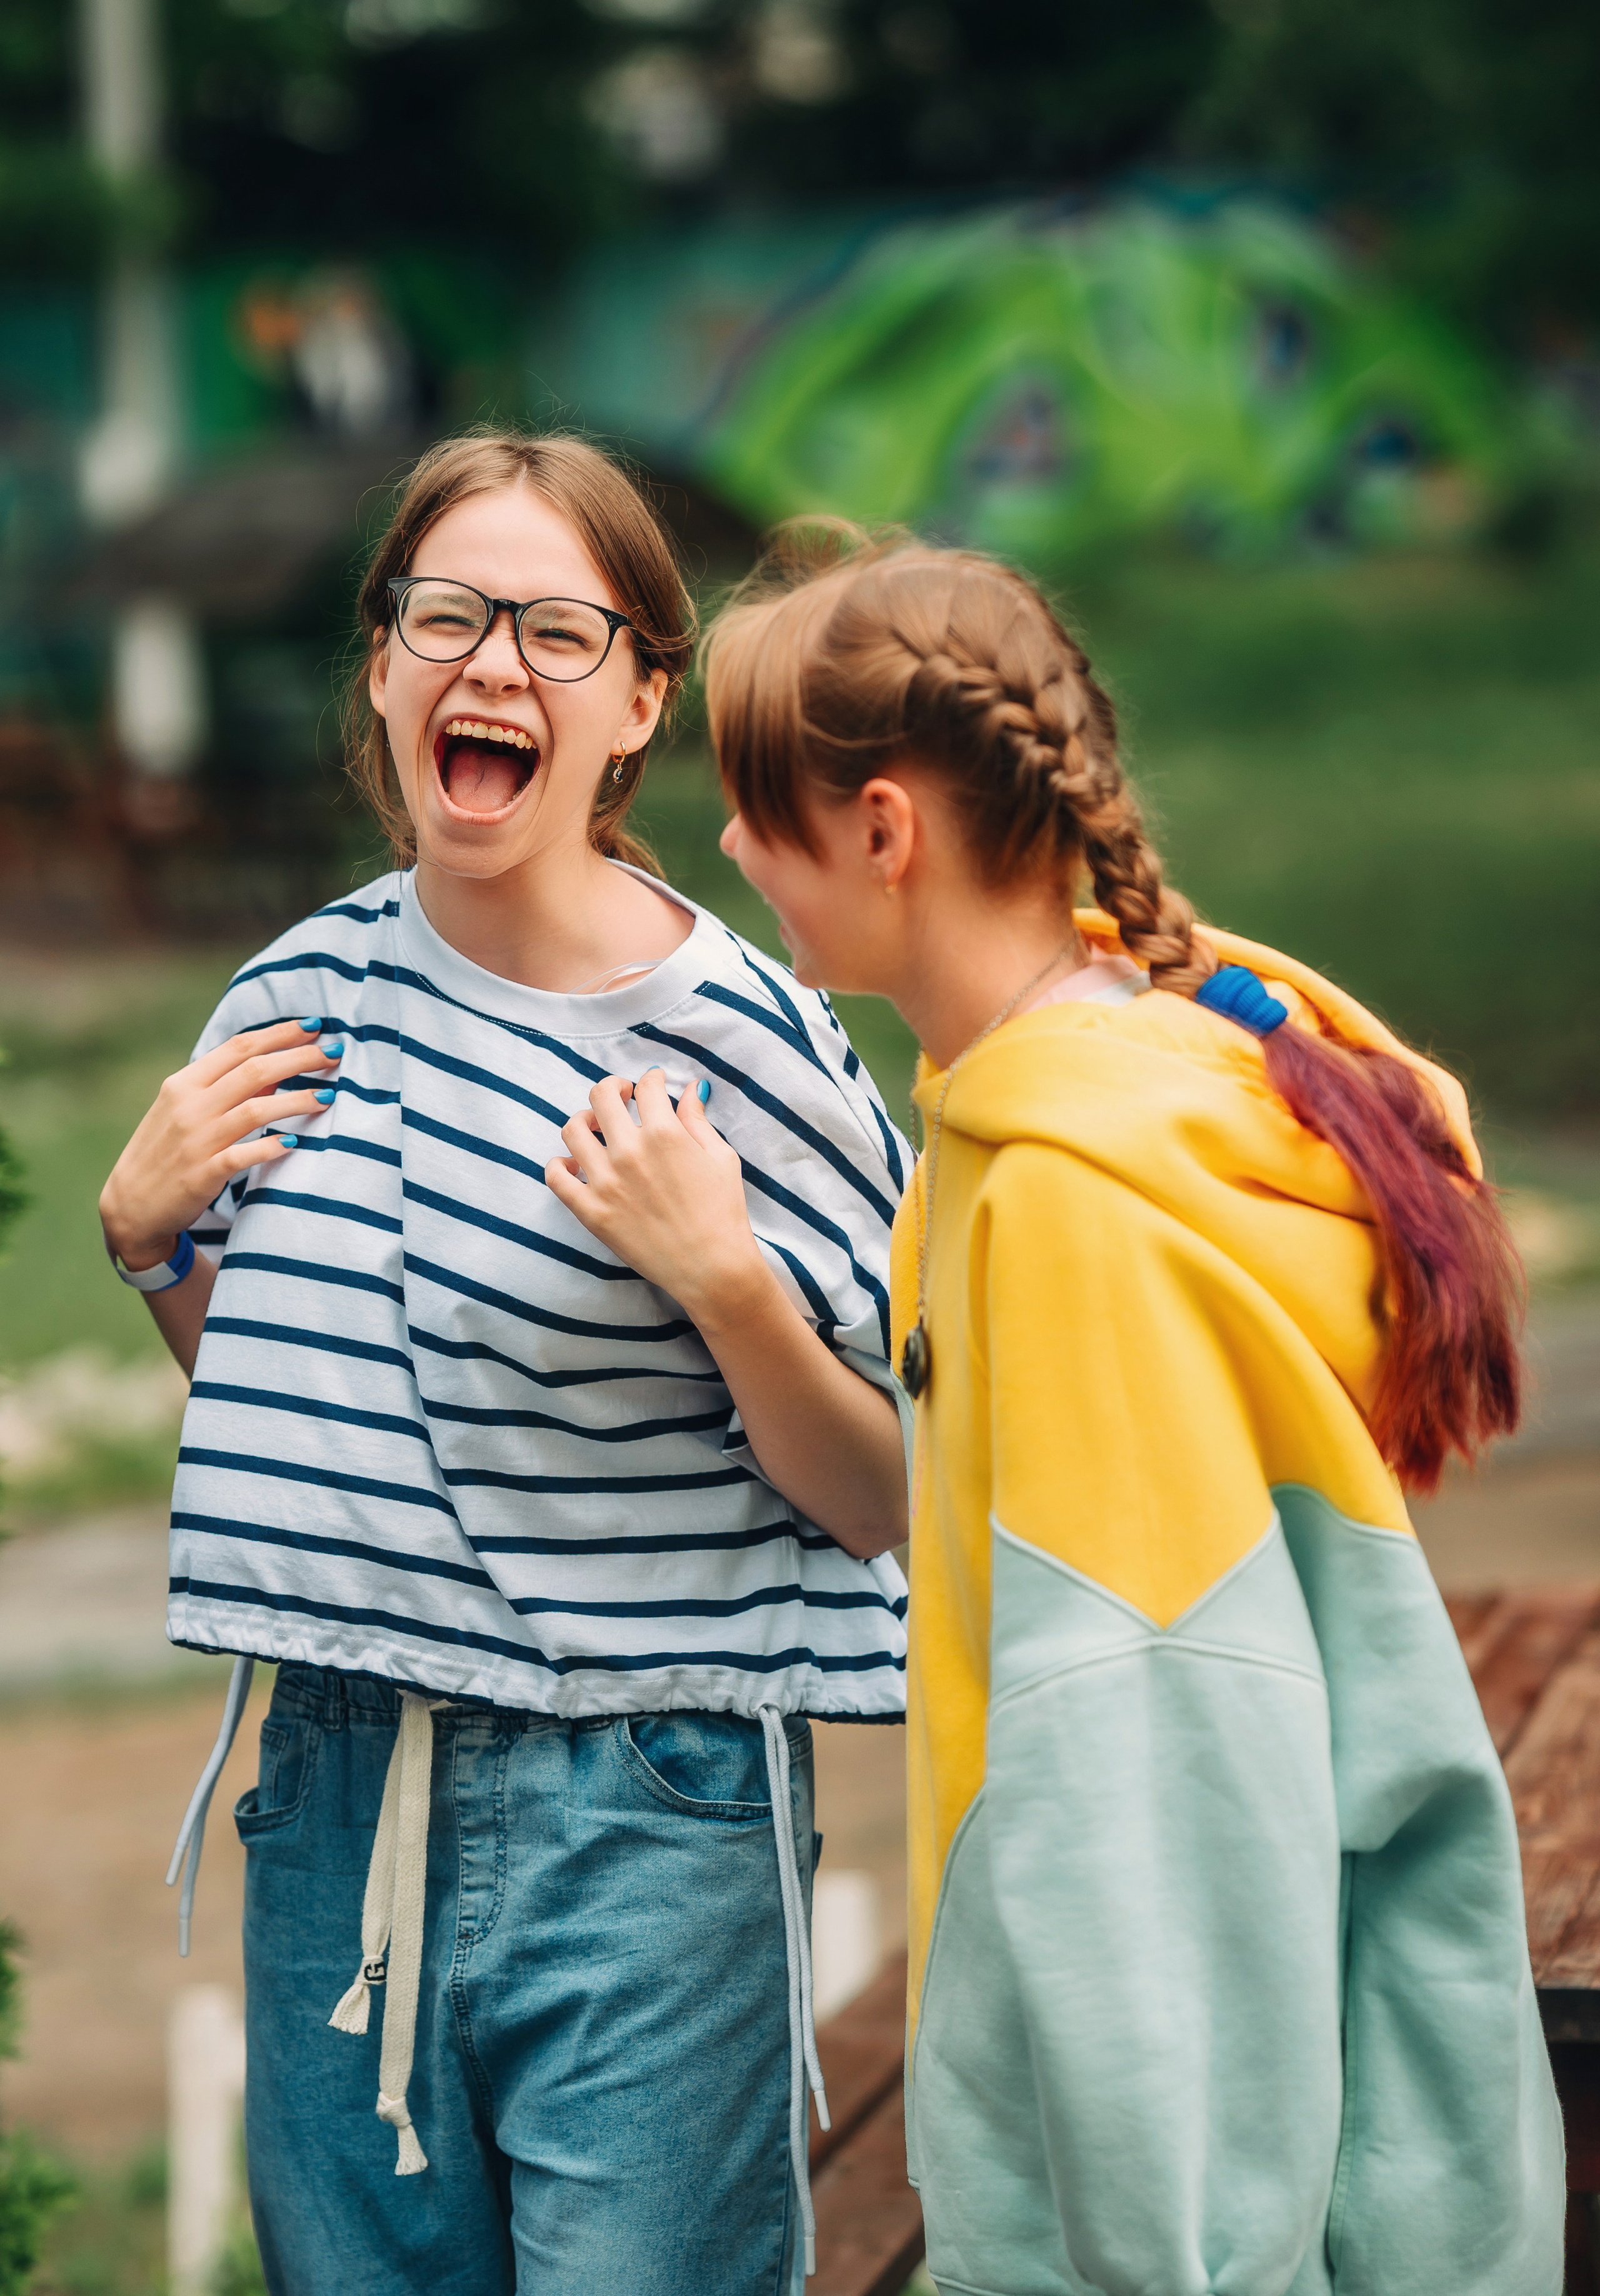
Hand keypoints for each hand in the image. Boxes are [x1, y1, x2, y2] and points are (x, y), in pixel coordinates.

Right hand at [100, 1017, 341, 1270]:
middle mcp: (190, 1106)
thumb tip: (274, 1071)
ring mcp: (196, 1140)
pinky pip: (243, 1155)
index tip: (314, 1025)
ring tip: (328, 1096)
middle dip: (299, 1057)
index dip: (279, 1034)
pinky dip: (270, 1146)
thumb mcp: (185, 1111)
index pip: (239, 1047)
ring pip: (255, 1109)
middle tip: (334, 1053)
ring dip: (296, 1100)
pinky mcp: (202, 1175)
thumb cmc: (165, 1151)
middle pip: (254, 1071)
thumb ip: (224, 1089)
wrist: (131, 1205)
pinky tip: (294, 1142)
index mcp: (184, 1083)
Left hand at [545, 1069, 765, 1323]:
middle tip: (622, 1097)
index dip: (650, 1079)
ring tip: (597, 1128)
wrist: (712, 1268)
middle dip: (613, 1089)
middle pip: (601, 1097)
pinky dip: (559, 1165)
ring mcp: (605, 1182)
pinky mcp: (591, 1212)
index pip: (646, 1087)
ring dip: (584, 1120)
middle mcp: (629, 1152)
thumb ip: (698, 1120)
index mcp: (664, 1134)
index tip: (652, 1083)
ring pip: (573, 1130)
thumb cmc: (723, 1212)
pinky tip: (574, 1165)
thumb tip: (690, 1088)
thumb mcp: (720, 1157)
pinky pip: (555, 1178)